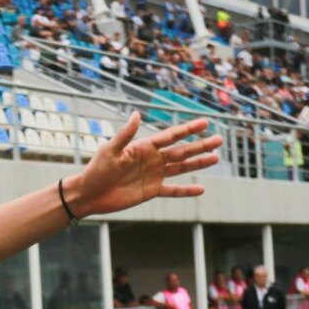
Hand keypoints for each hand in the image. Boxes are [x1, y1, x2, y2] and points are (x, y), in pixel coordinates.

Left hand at [66, 113, 221, 218]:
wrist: (89, 194)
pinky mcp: (151, 191)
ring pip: (181, 168)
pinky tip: (201, 189)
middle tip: (219, 140)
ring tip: (216, 159)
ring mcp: (153, 175)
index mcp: (144, 147)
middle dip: (200, 145)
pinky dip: (186, 190)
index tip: (205, 122)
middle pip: (181, 151)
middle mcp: (152, 159)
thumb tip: (136, 113)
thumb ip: (125, 134)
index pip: (171, 136)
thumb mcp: (110, 151)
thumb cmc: (96, 170)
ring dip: (198, 163)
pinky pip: (172, 190)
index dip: (188, 129)